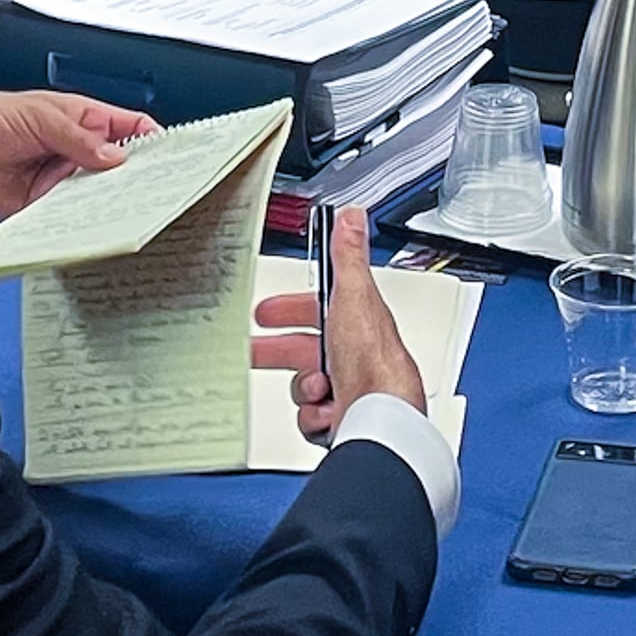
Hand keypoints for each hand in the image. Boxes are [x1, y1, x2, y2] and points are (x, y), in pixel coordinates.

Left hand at [0, 90, 149, 217]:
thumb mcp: (40, 116)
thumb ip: (79, 138)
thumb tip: (117, 157)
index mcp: (82, 117)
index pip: (129, 126)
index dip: (152, 138)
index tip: (171, 154)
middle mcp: (76, 150)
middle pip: (119, 165)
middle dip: (135, 176)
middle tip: (153, 189)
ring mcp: (61, 179)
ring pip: (98, 193)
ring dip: (108, 201)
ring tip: (127, 210)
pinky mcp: (45, 206)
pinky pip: (70, 215)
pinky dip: (81, 221)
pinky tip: (91, 224)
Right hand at [250, 207, 423, 440]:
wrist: (382, 414)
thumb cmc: (373, 357)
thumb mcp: (353, 296)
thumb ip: (348, 258)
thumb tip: (352, 217)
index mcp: (354, 324)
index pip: (316, 311)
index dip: (289, 309)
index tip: (265, 312)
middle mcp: (352, 357)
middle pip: (303, 351)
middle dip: (278, 351)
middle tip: (253, 350)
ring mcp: (347, 390)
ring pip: (305, 387)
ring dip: (305, 388)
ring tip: (318, 387)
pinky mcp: (341, 418)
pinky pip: (311, 418)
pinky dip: (314, 416)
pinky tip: (326, 412)